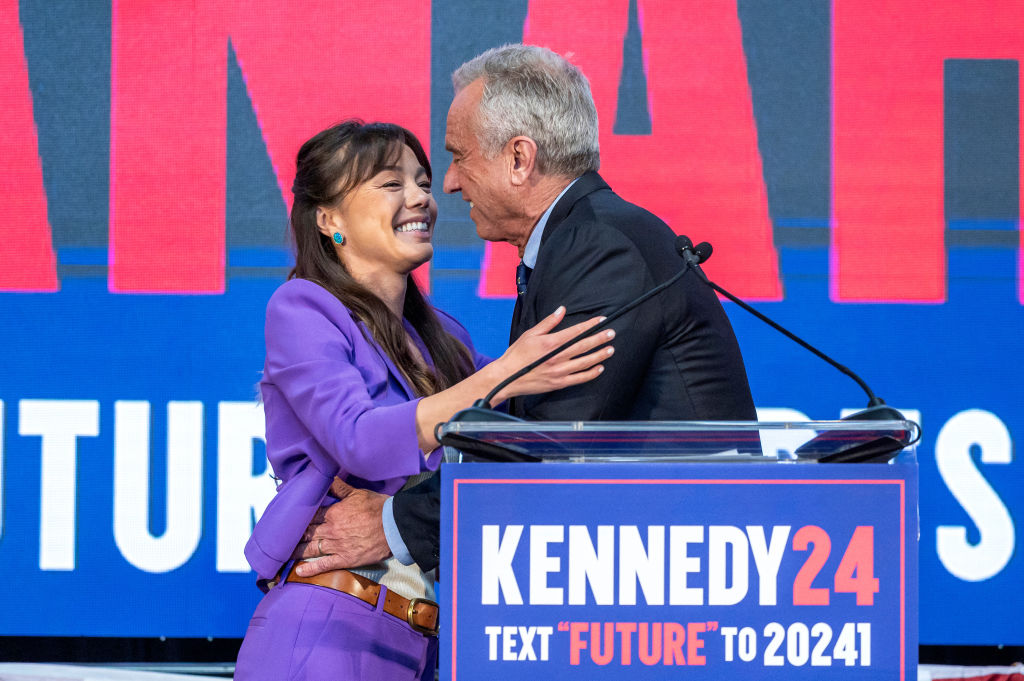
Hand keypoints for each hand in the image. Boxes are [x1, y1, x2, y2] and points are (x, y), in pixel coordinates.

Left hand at [291, 478, 391, 576]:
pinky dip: (311, 569)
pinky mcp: (346, 559)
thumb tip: (325, 476)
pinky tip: (298, 572)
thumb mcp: (357, 492)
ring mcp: (337, 546)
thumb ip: (338, 486)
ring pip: (311, 549)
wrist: (395, 526)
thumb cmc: (378, 507)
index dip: (297, 518)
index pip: (309, 515)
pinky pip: (324, 564)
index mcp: (333, 512)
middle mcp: (331, 530)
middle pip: (307, 532)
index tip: (285, 520)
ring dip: (296, 551)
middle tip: (279, 539)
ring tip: (282, 554)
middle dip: (292, 535)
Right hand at [494, 306, 614, 401]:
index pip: (576, 331)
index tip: (601, 321)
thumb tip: (561, 310)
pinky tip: (599, 368)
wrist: (506, 377)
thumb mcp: (530, 334)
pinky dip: (591, 373)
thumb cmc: (517, 355)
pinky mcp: (558, 383)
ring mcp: (559, 371)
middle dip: (600, 339)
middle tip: (611, 334)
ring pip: (585, 362)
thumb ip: (548, 322)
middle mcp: (557, 357)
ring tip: (610, 349)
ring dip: (599, 355)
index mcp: (550, 343)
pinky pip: (579, 378)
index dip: (590, 326)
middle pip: (584, 346)